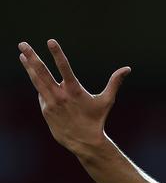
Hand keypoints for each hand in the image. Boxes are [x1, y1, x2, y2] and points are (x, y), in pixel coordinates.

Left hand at [18, 39, 129, 153]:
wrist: (84, 141)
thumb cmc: (97, 119)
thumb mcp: (107, 100)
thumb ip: (115, 82)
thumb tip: (128, 68)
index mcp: (75, 90)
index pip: (64, 67)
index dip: (57, 53)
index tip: (50, 41)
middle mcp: (60, 95)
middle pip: (42, 72)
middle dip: (33, 57)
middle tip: (22, 44)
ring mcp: (50, 103)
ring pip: (37, 81)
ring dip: (29, 67)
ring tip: (22, 55)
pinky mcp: (45, 110)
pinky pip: (41, 94)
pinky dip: (40, 85)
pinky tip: (40, 80)